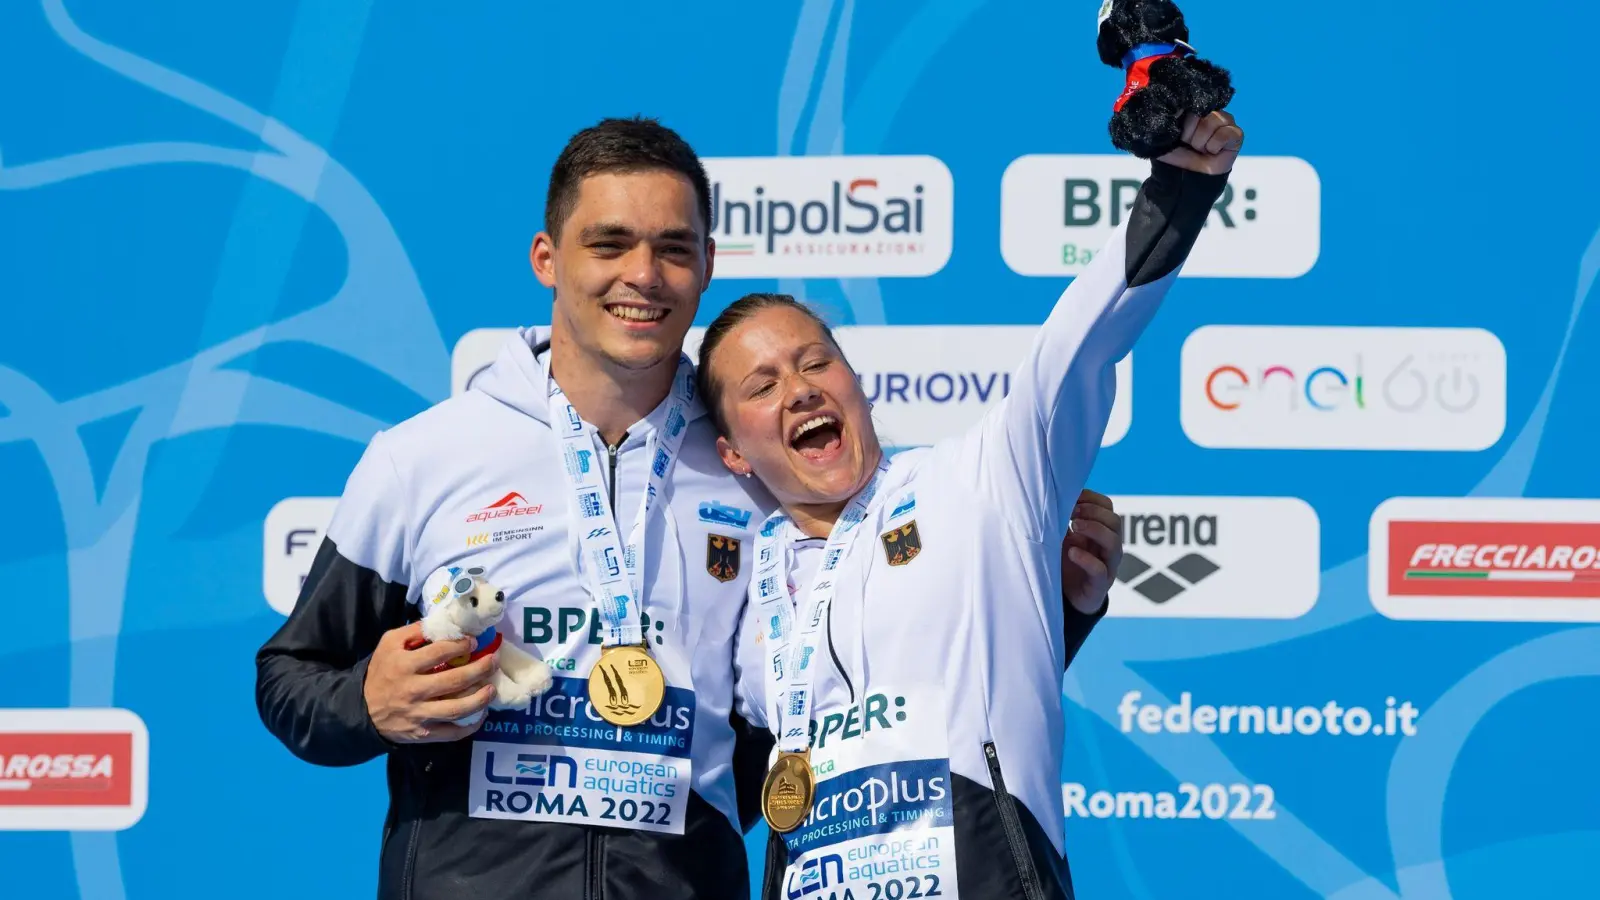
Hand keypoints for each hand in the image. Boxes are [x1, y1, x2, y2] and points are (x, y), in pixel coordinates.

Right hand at [363, 620, 496, 742]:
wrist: (362, 709)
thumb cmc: (381, 672)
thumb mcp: (389, 644)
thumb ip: (414, 631)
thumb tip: (444, 623)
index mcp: (404, 666)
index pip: (439, 653)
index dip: (461, 646)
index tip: (474, 643)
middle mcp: (413, 690)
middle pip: (454, 681)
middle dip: (480, 669)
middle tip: (493, 661)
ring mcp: (419, 714)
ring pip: (456, 709)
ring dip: (480, 698)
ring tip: (492, 688)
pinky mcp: (423, 733)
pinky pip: (451, 733)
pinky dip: (471, 726)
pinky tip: (482, 714)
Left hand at [1063, 489, 1122, 614]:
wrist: (1068, 597)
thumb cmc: (1065, 562)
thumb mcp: (1062, 537)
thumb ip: (1061, 519)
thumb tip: (1051, 494)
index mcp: (1101, 530)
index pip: (1108, 507)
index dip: (1092, 499)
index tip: (1073, 498)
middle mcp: (1109, 546)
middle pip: (1115, 521)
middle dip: (1093, 512)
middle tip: (1071, 513)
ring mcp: (1107, 565)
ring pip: (1114, 542)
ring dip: (1094, 530)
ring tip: (1073, 527)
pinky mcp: (1099, 584)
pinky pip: (1100, 570)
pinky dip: (1087, 559)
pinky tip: (1072, 553)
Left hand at [1159, 110, 1242, 174]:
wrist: (1187, 176)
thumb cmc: (1178, 154)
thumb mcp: (1167, 137)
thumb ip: (1169, 120)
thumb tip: (1175, 107)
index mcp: (1195, 109)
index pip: (1190, 105)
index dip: (1184, 124)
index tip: (1180, 137)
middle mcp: (1212, 111)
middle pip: (1200, 114)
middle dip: (1191, 135)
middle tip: (1191, 145)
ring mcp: (1226, 121)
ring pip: (1212, 121)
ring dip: (1201, 141)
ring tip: (1202, 149)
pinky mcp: (1236, 134)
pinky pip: (1224, 134)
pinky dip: (1214, 146)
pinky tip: (1213, 151)